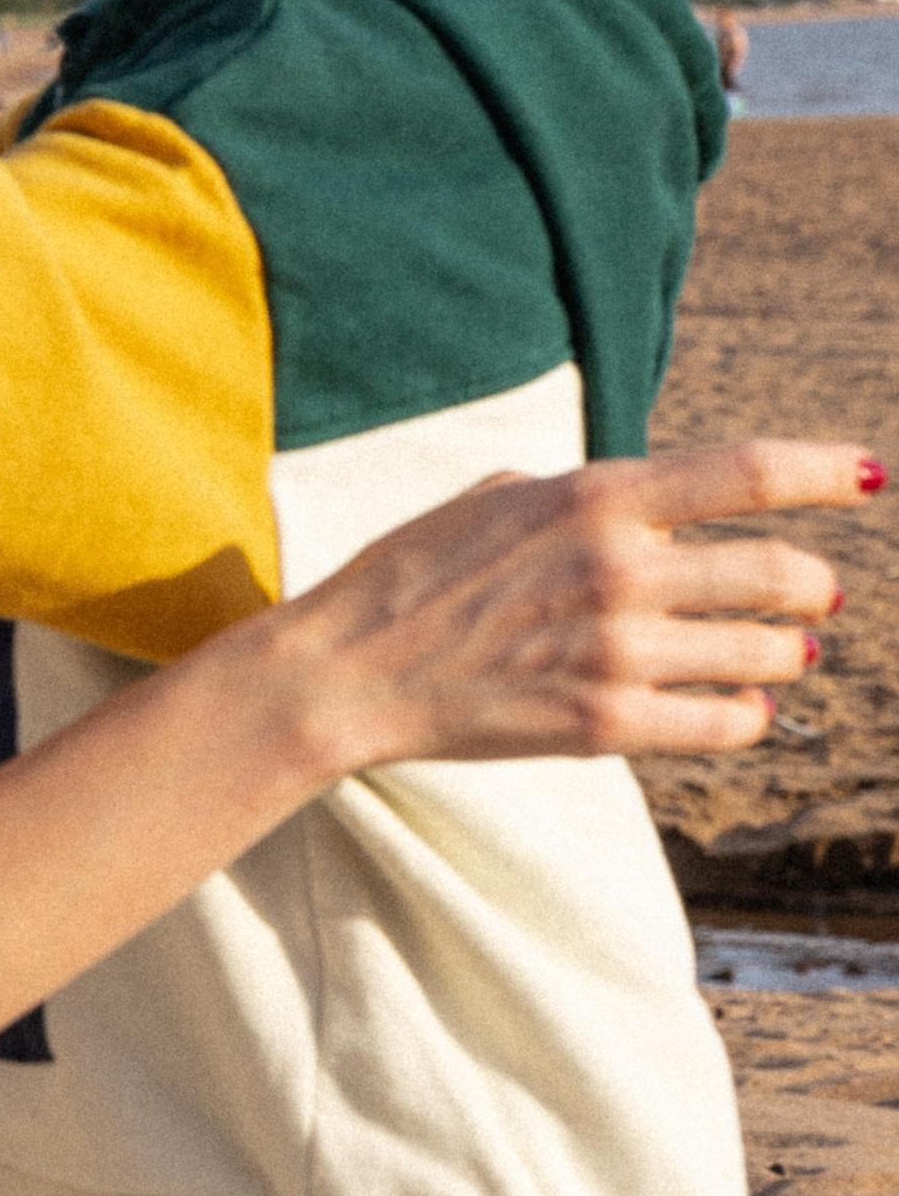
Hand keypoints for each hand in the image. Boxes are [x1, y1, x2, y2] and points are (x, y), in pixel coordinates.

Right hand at [258, 438, 865, 779]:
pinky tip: (745, 707)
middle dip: (816, 584)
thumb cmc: (415, 573)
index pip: (746, 472)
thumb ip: (587, 496)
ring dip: (789, 653)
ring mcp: (615, 652)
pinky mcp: (605, 725)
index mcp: (592, 498)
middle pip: (781, 574)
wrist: (349, 669)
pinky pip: (726, 724)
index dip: (826, 470)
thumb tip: (662, 509)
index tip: (871, 475)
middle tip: (819, 592)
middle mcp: (618, 570)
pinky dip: (750, 715)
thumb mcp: (499, 498)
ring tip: (785, 654)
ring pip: (767, 654)